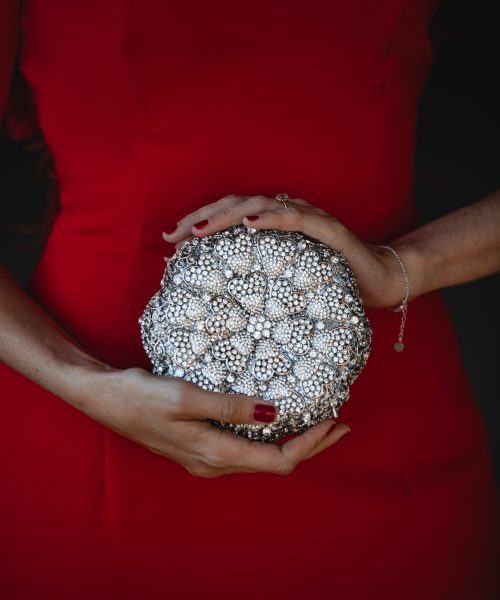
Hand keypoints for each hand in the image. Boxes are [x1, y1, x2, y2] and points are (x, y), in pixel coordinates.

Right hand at [79, 366, 350, 477]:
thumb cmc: (141, 396)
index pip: (277, 459)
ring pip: (261, 456)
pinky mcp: (199, 445)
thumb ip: (229, 407)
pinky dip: (270, 437)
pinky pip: (245, 448)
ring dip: (293, 441)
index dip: (310, 445)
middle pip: (274, 462)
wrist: (104, 398)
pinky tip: (275, 420)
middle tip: (340, 425)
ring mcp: (205, 457)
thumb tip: (273, 414)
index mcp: (214, 454)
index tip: (335, 422)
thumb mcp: (186, 397)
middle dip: (311, 445)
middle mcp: (214, 463)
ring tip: (318, 421)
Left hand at [162, 194, 412, 308]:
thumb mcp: (285, 282)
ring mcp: (308, 217)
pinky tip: (249, 225)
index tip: (171, 241)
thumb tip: (220, 294)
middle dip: (201, 217)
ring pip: (260, 205)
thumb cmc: (331, 283)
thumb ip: (259, 278)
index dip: (199, 222)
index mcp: (274, 225)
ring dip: (226, 216)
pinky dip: (271, 218)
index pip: (230, 215)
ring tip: (199, 230)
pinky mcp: (328, 229)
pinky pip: (296, 217)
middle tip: (173, 236)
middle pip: (236, 204)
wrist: (379, 282)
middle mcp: (287, 213)